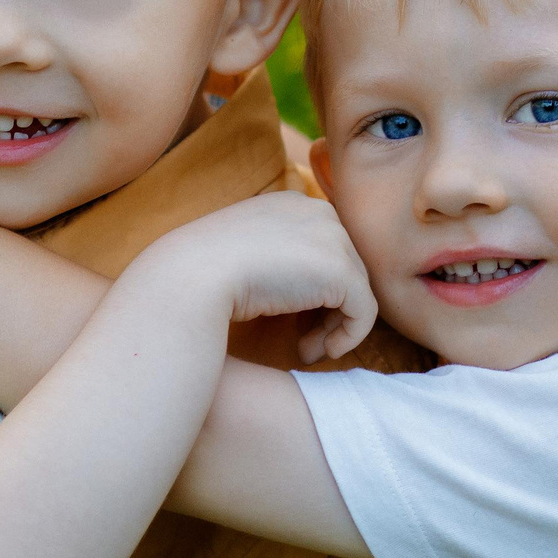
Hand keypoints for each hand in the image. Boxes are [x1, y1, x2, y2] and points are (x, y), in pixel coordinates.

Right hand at [139, 191, 378, 363]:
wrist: (194, 276)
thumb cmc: (205, 271)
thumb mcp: (242, 252)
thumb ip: (274, 257)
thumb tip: (294, 286)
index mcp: (292, 204)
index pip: (323, 248)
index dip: (315, 288)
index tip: (293, 317)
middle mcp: (319, 212)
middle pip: (344, 269)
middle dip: (328, 310)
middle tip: (304, 342)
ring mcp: (335, 239)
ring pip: (356, 292)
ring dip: (334, 327)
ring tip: (308, 350)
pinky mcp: (343, 273)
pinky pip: (364, 313)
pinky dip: (348, 338)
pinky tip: (320, 353)